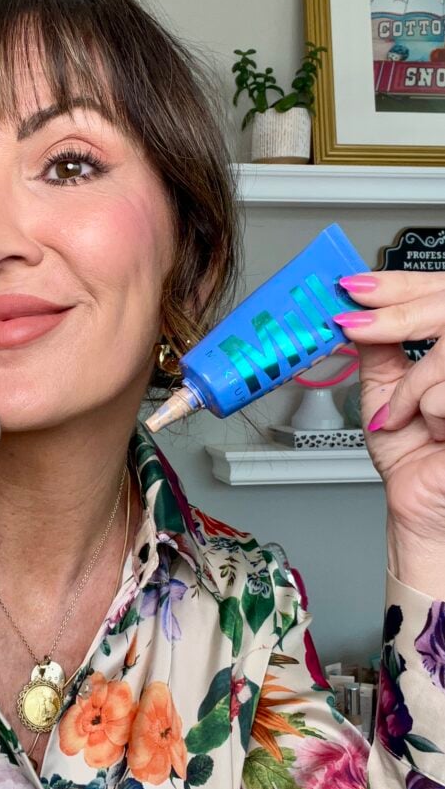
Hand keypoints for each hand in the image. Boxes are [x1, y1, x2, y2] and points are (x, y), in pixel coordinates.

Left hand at [336, 271, 444, 592]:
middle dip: (393, 318)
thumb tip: (353, 306)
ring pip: (441, 358)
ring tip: (407, 417)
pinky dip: (424, 415)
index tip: (355, 284)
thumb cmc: (412, 452)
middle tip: (353, 323)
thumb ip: (379, 346)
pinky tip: (434, 434)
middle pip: (444, 308)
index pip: (439, 293)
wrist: (421, 504)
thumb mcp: (385, 388)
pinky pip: (444, 395)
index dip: (399, 283)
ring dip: (409, 391)